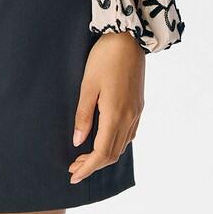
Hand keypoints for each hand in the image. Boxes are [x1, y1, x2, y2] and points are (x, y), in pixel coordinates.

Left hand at [69, 33, 144, 182]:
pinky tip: (104, 139)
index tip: (73, 176)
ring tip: (84, 156)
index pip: (101, 153)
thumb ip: (83, 115)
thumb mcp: (88, 85)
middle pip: (113, 154)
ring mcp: (137, 112)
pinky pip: (129, 135)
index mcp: (116, 114)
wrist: (129, 37)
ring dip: (104, 156)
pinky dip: (115, 144)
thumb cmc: (105, 57)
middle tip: (74, 167)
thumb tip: (77, 141)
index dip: (87, 168)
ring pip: (122, 146)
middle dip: (93, 165)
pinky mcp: (139, 105)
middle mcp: (130, 118)